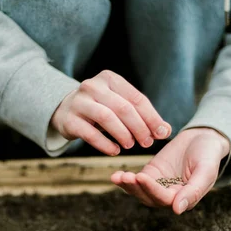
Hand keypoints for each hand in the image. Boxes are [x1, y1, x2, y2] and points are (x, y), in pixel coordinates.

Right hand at [51, 70, 171, 155]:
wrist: (64, 110)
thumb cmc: (100, 108)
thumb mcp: (119, 105)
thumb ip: (142, 116)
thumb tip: (165, 131)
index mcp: (110, 79)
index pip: (136, 98)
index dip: (151, 117)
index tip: (161, 133)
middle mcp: (93, 86)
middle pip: (123, 108)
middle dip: (139, 127)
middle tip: (147, 142)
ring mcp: (78, 102)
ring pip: (106, 118)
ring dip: (123, 134)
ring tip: (130, 145)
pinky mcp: (69, 120)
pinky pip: (90, 133)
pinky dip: (105, 144)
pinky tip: (115, 151)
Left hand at [111, 127, 230, 213]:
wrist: (203, 138)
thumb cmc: (209, 155)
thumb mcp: (206, 170)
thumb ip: (194, 190)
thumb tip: (178, 210)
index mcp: (185, 199)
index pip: (166, 199)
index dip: (153, 189)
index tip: (142, 177)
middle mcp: (170, 197)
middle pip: (150, 198)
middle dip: (137, 188)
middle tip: (126, 177)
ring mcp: (159, 186)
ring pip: (140, 192)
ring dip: (129, 186)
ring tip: (119, 177)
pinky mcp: (151, 174)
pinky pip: (136, 181)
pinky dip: (126, 180)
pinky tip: (116, 176)